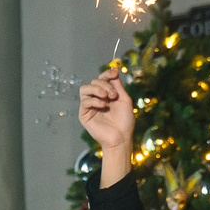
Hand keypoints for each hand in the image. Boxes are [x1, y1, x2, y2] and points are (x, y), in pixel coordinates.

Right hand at [78, 69, 135, 186]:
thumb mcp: (124, 100)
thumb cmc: (125, 121)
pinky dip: (94, 100)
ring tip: (106, 97)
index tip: (114, 72)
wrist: (121, 138)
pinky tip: (103, 105)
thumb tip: (113, 71)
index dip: (107, 73)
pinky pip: (85, 101)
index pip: (102, 79)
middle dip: (105, 84)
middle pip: (94, 81)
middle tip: (113, 94)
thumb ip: (118, 86)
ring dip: (97, 89)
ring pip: (85, 88)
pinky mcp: (84, 114)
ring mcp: (89, 106)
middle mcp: (97, 98)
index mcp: (106, 94)